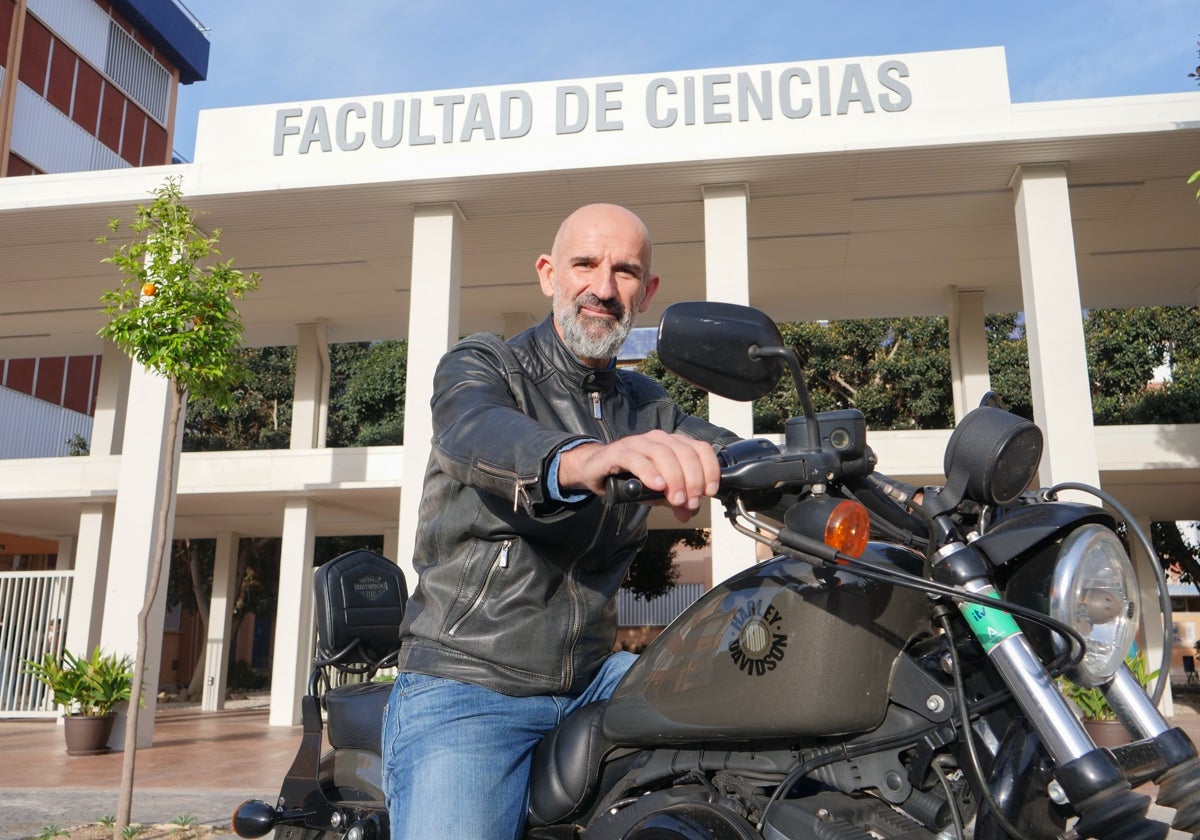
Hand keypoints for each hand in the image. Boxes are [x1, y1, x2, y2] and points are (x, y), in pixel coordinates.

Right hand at [557, 430, 720, 521]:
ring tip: (675, 499)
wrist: (596, 470)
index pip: (700, 449)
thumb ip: (675, 501)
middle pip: (685, 453)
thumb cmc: (630, 477)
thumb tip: (688, 512)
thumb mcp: (658, 492)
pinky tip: (656, 486)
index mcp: (674, 445)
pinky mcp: (620, 451)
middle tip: (689, 502)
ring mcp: (639, 442)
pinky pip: (638, 458)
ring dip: (674, 478)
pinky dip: (650, 472)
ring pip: (664, 454)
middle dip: (692, 480)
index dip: (709, 470)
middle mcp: (659, 439)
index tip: (709, 492)